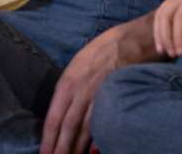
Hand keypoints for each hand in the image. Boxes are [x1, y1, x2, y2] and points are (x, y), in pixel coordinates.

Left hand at [39, 18, 155, 153]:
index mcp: (68, 82)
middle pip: (68, 128)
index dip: (48, 140)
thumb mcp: (79, 63)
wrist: (133, 39)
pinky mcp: (117, 98)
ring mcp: (100, 95)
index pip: (53, 118)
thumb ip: (69, 87)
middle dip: (60, 150)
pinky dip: (99, 140)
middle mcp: (81, 90)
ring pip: (86, 130)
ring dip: (77, 149)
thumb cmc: (104, 49)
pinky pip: (104, 123)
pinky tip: (93, 152)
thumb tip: (61, 112)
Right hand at [153, 0, 181, 57]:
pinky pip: (167, 8)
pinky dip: (164, 23)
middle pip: (164, 13)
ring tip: (163, 49)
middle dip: (164, 35)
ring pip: (162, 10)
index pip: (180, 18)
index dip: (177, 37)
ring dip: (160, 30)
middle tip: (170, 54)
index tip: (180, 53)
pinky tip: (167, 36)